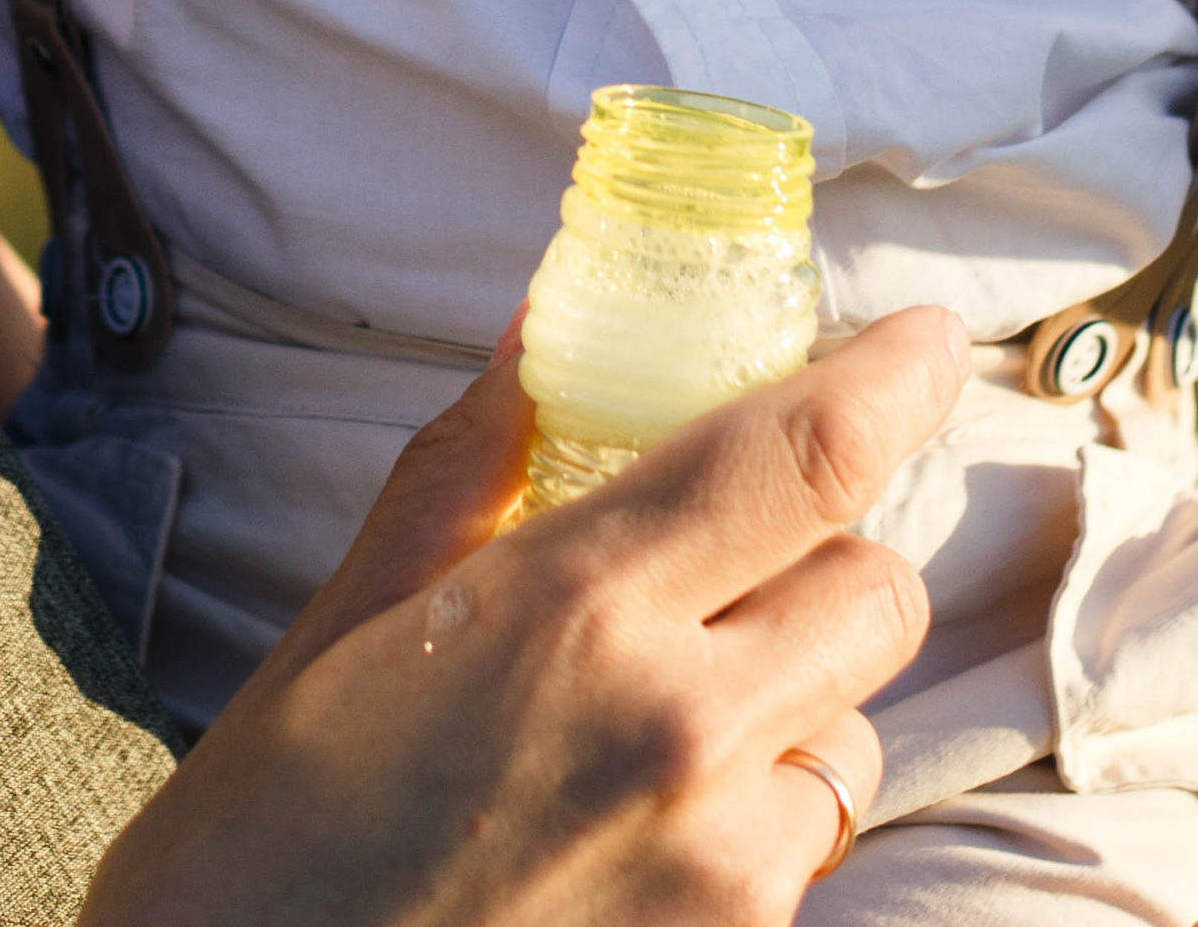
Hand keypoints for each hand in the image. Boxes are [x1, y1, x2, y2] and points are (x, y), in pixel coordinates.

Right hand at [83, 307, 968, 926]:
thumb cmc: (265, 836)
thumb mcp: (349, 617)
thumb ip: (470, 463)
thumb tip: (541, 325)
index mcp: (575, 609)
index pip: (806, 458)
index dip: (897, 379)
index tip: (932, 338)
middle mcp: (678, 735)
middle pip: (874, 589)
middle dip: (831, 548)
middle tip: (739, 550)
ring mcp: (720, 871)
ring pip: (856, 729)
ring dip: (798, 697)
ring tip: (662, 712)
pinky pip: (803, 851)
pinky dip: (758, 815)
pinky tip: (636, 822)